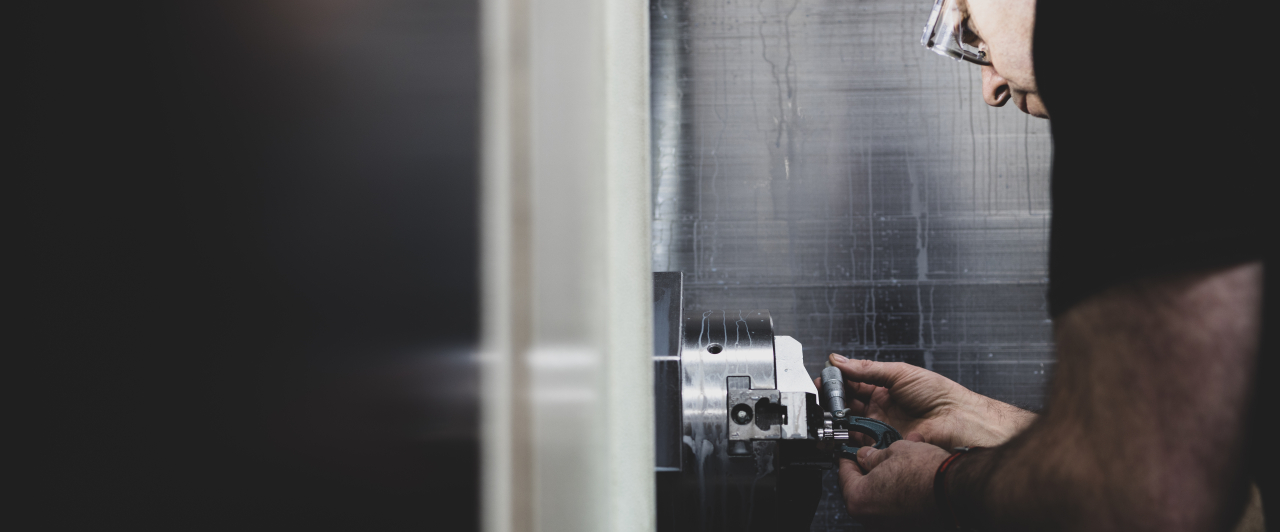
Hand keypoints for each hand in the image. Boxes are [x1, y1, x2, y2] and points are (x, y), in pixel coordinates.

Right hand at [820, 353, 1033, 448]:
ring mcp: (881, 426)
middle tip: (821, 395)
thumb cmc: (939, 395)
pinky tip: (840, 429)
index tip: (823, 378)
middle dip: (832, 399)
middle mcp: (881, 408)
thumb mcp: (899, 373)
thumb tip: (840, 360)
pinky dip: (847, 437)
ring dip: (837, 417)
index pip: (853, 382)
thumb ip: (866, 369)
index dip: (837, 380)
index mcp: (885, 388)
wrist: (957, 420)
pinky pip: (860, 442)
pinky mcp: (883, 444)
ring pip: (850, 423)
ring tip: (827, 411)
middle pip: (848, 403)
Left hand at [839, 436, 950, 529]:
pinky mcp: (910, 528)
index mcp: (859, 500)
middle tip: (877, 454)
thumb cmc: (926, 474)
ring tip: (903, 458)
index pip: (844, 475)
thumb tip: (866, 456)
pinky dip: (902, 492)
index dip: (848, 458)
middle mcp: (872, 520)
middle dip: (872, 468)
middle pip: (864, 489)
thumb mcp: (894, 451)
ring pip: (883, 498)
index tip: (850, 453)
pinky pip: (899, 508)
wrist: (958, 491)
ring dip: (890, 478)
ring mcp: (891, 527)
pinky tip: (914, 475)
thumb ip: (873, 456)